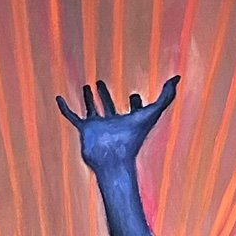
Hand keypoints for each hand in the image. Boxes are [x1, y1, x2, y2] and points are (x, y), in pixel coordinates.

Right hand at [56, 76, 179, 173]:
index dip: (136, 103)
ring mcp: (98, 127)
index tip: (135, 95)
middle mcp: (114, 123)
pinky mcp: (84, 130)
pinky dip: (65, 108)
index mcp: (131, 121)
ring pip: (92, 110)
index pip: (134, 110)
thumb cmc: (133, 137)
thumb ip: (167, 96)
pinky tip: (59, 98)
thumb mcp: (153, 112)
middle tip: (100, 83)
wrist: (112, 157)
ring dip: (89, 99)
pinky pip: (72, 116)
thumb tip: (176, 78)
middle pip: (110, 107)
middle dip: (106, 96)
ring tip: (86, 87)